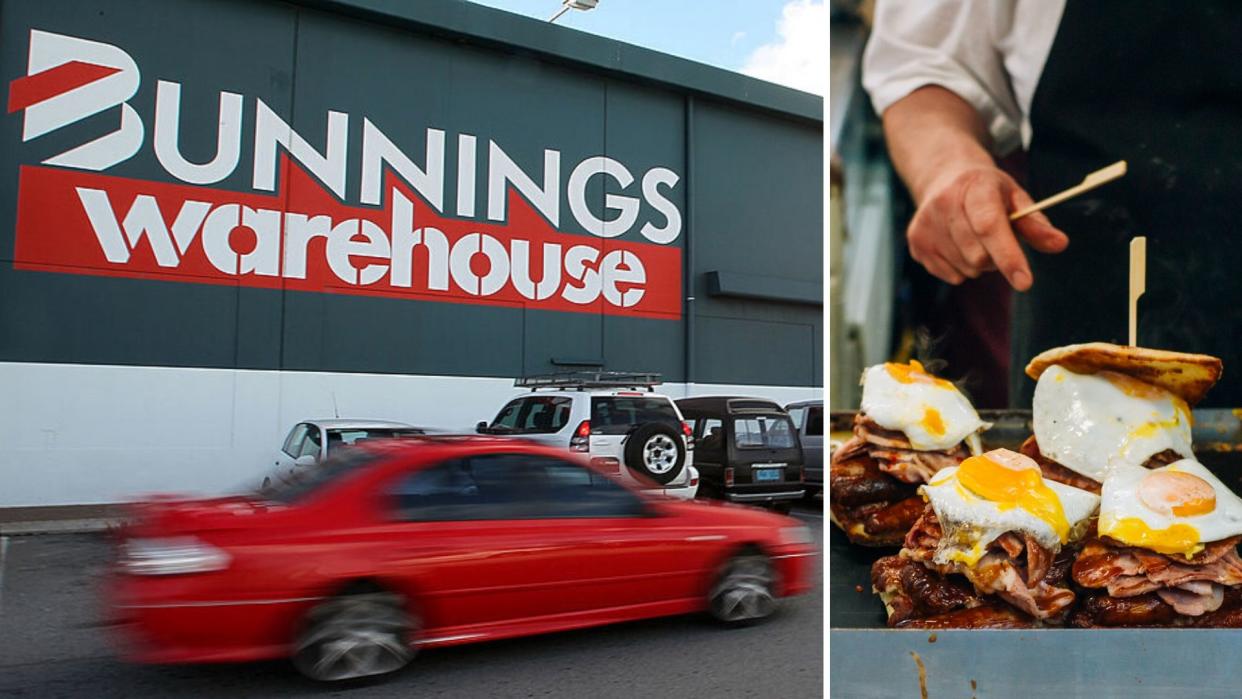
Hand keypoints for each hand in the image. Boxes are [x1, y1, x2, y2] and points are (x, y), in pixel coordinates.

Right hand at [906, 166, 1068, 289]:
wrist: (944, 178)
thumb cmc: (987, 191)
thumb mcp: (1015, 198)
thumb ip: (1036, 224)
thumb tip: (1060, 244)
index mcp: (974, 187)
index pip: (990, 227)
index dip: (1008, 256)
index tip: (1025, 282)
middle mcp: (943, 203)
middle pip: (979, 256)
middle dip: (996, 257)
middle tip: (997, 238)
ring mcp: (925, 224)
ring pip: (967, 269)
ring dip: (980, 263)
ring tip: (976, 239)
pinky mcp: (915, 242)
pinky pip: (952, 276)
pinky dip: (962, 268)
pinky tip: (959, 245)